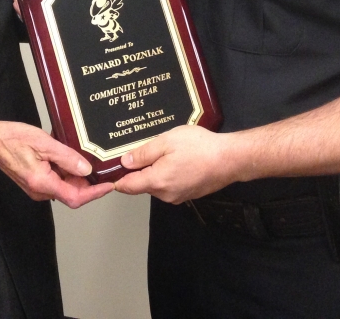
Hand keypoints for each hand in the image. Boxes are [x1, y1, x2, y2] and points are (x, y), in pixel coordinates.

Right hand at [0, 121, 113, 208]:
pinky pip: (56, 180)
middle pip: (72, 192)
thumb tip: (87, 170)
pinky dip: (66, 170)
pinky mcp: (35, 181)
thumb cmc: (12, 139)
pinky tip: (67, 155)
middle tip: (99, 164)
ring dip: (76, 174)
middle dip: (87, 181)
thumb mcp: (44, 143)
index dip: (95, 194)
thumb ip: (67, 157)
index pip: (75, 197)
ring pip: (65, 185)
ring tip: (83, 155)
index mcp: (42, 183)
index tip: (108, 185)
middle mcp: (39, 190)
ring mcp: (36, 187)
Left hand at [113, 125, 237, 203]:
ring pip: (157, 185)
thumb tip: (124, 162)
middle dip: (139, 170)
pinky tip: (179, 160)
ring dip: (156, 171)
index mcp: (156, 182)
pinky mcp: (189, 194)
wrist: (230, 159)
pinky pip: (171, 185)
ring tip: (165, 152)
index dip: (116, 179)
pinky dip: (169, 174)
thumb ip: (143, 153)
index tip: (109, 172)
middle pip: (142, 185)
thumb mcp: (166, 142)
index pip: (127, 186)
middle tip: (143, 150)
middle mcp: (166, 194)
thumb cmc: (199, 147)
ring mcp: (179, 196)